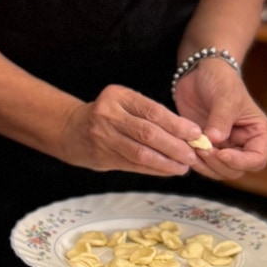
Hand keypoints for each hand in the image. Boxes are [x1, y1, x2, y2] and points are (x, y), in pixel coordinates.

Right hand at [58, 85, 203, 175]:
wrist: (71, 129)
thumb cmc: (108, 115)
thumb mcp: (124, 103)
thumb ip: (150, 115)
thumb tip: (188, 133)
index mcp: (118, 96)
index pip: (152, 111)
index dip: (177, 124)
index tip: (196, 133)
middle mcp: (108, 114)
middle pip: (147, 133)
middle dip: (174, 146)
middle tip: (192, 155)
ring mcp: (103, 136)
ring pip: (140, 152)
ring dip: (165, 162)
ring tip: (183, 167)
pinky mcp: (102, 156)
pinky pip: (133, 165)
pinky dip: (153, 169)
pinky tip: (167, 171)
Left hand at [172, 64, 266, 180]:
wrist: (200, 71)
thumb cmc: (221, 79)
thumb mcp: (225, 97)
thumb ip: (221, 120)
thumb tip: (215, 141)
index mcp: (257, 133)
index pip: (257, 159)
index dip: (240, 162)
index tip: (221, 153)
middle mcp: (243, 144)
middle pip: (235, 170)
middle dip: (218, 164)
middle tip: (202, 149)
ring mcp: (224, 147)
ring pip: (218, 171)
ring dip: (205, 165)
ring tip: (192, 149)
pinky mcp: (206, 145)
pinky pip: (203, 163)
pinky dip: (194, 161)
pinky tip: (184, 149)